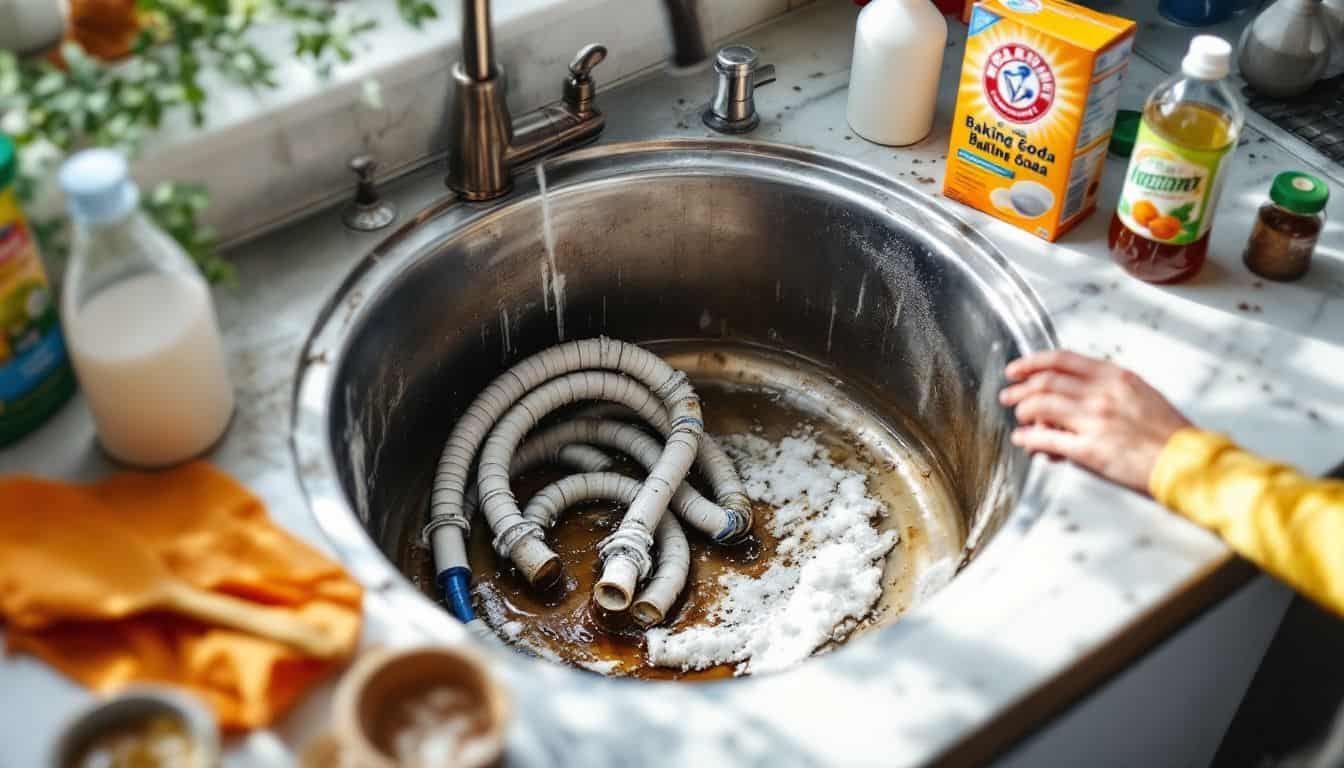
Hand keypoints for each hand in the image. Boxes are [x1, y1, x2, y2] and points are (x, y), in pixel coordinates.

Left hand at [999, 351, 1192, 493]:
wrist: (1186, 460)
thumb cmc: (1167, 430)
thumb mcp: (1140, 392)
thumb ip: (1108, 385)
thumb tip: (1076, 387)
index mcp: (1114, 376)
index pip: (1062, 360)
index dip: (1032, 363)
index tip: (1016, 369)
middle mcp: (1101, 394)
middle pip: (1045, 382)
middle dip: (1019, 389)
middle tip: (1008, 396)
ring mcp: (1094, 421)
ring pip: (1040, 407)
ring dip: (1022, 412)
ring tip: (1019, 419)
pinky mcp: (1090, 449)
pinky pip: (1046, 439)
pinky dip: (1028, 438)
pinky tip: (1023, 440)